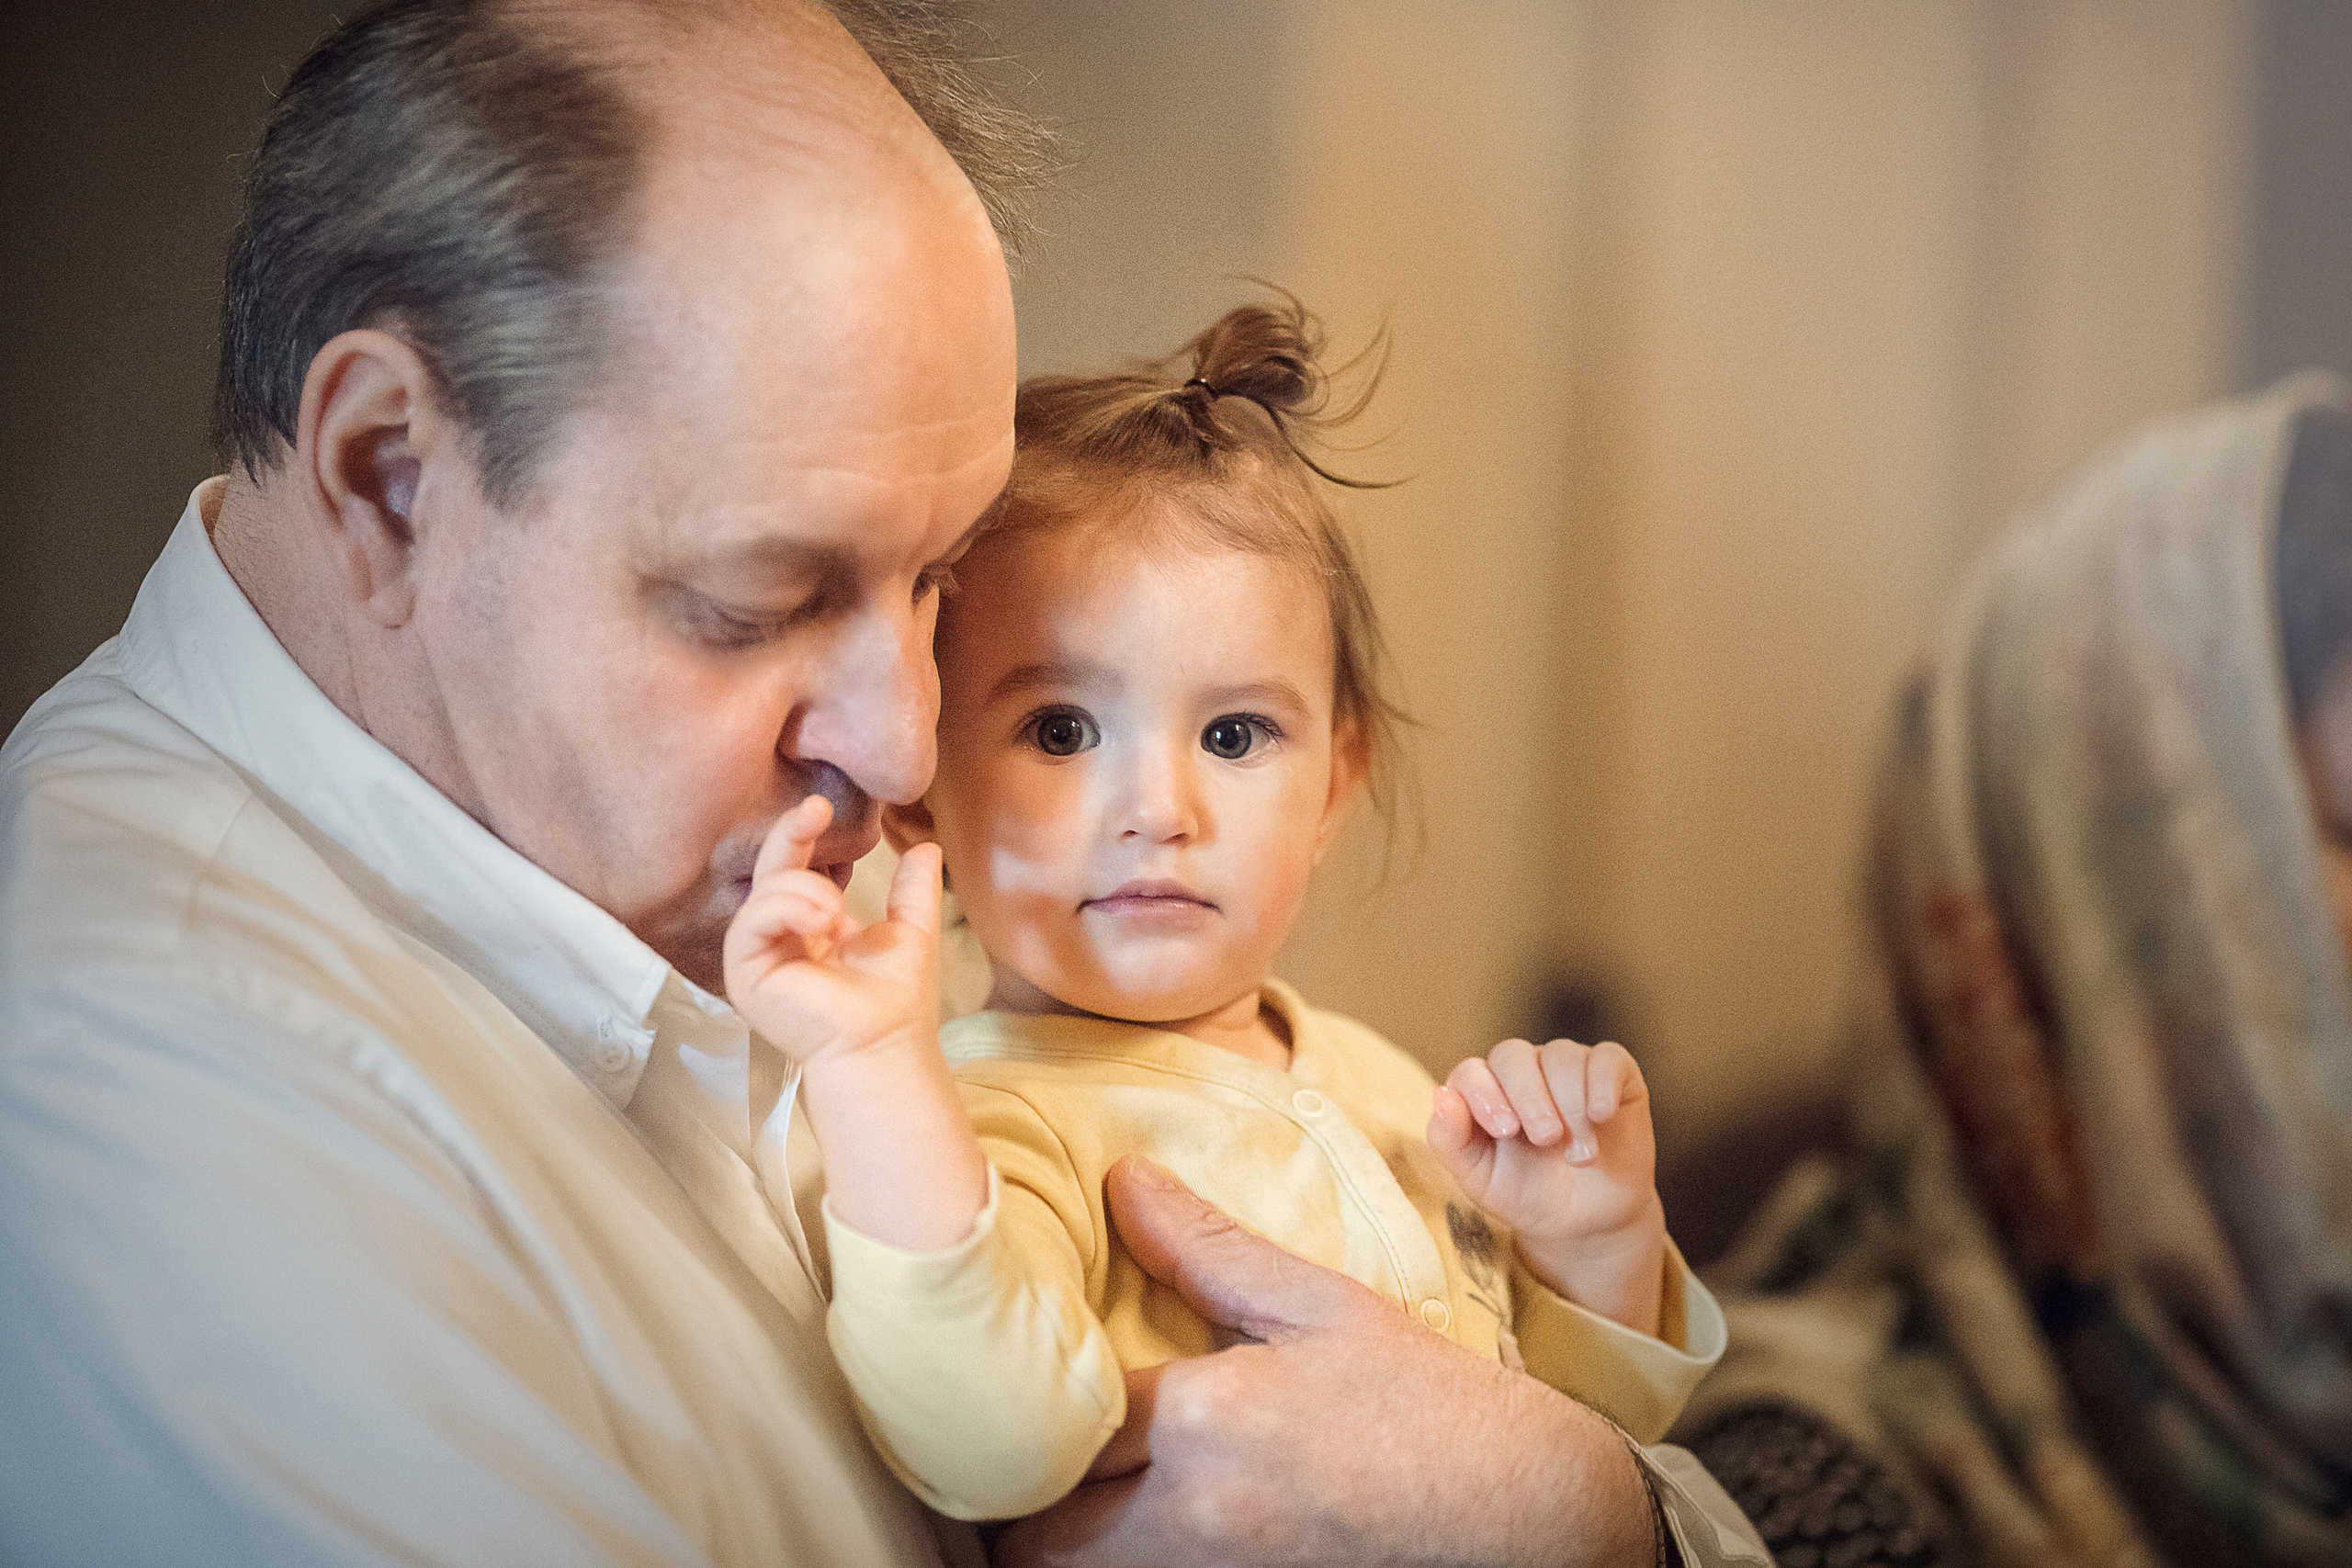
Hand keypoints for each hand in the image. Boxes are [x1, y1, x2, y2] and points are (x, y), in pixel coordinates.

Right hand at [724, 794, 939, 1069]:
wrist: (885, 1044)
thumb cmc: (896, 1003)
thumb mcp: (911, 930)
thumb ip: (914, 890)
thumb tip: (926, 846)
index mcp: (809, 930)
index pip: (794, 872)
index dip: (801, 836)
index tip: (821, 806)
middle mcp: (777, 942)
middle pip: (768, 873)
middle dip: (789, 836)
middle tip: (815, 810)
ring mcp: (757, 959)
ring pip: (764, 892)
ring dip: (807, 889)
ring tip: (841, 916)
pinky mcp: (744, 974)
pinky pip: (752, 919)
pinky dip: (788, 909)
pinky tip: (823, 924)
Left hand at [992, 1159, 1657, 1567]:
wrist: (1522, 1508)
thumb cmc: (1424, 1399)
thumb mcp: (1318, 1303)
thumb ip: (1206, 1249)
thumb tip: (1121, 1185)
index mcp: (1207, 1419)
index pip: (1063, 1416)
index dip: (1031, 1395)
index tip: (1016, 1375)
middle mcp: (1195, 1514)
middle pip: (1042, 1529)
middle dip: (1022, 1491)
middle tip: (1024, 1446)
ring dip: (1061, 1536)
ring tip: (1068, 1491)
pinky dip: (1117, 1560)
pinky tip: (1129, 1524)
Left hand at [1428, 1038, 1664, 1335]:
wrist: (1587, 1222)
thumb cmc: (1526, 1195)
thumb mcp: (1481, 1181)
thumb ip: (1450, 1142)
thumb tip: (1440, 1095)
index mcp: (1484, 1091)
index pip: (1472, 1072)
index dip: (1484, 1095)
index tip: (1505, 1131)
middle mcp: (1523, 1070)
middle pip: (1514, 1055)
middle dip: (1529, 1097)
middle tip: (1546, 1139)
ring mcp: (1567, 1067)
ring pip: (1562, 1056)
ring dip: (1570, 1104)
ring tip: (1579, 1156)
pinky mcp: (1613, 1074)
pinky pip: (1607, 1058)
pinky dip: (1602, 1084)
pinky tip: (1602, 1116)